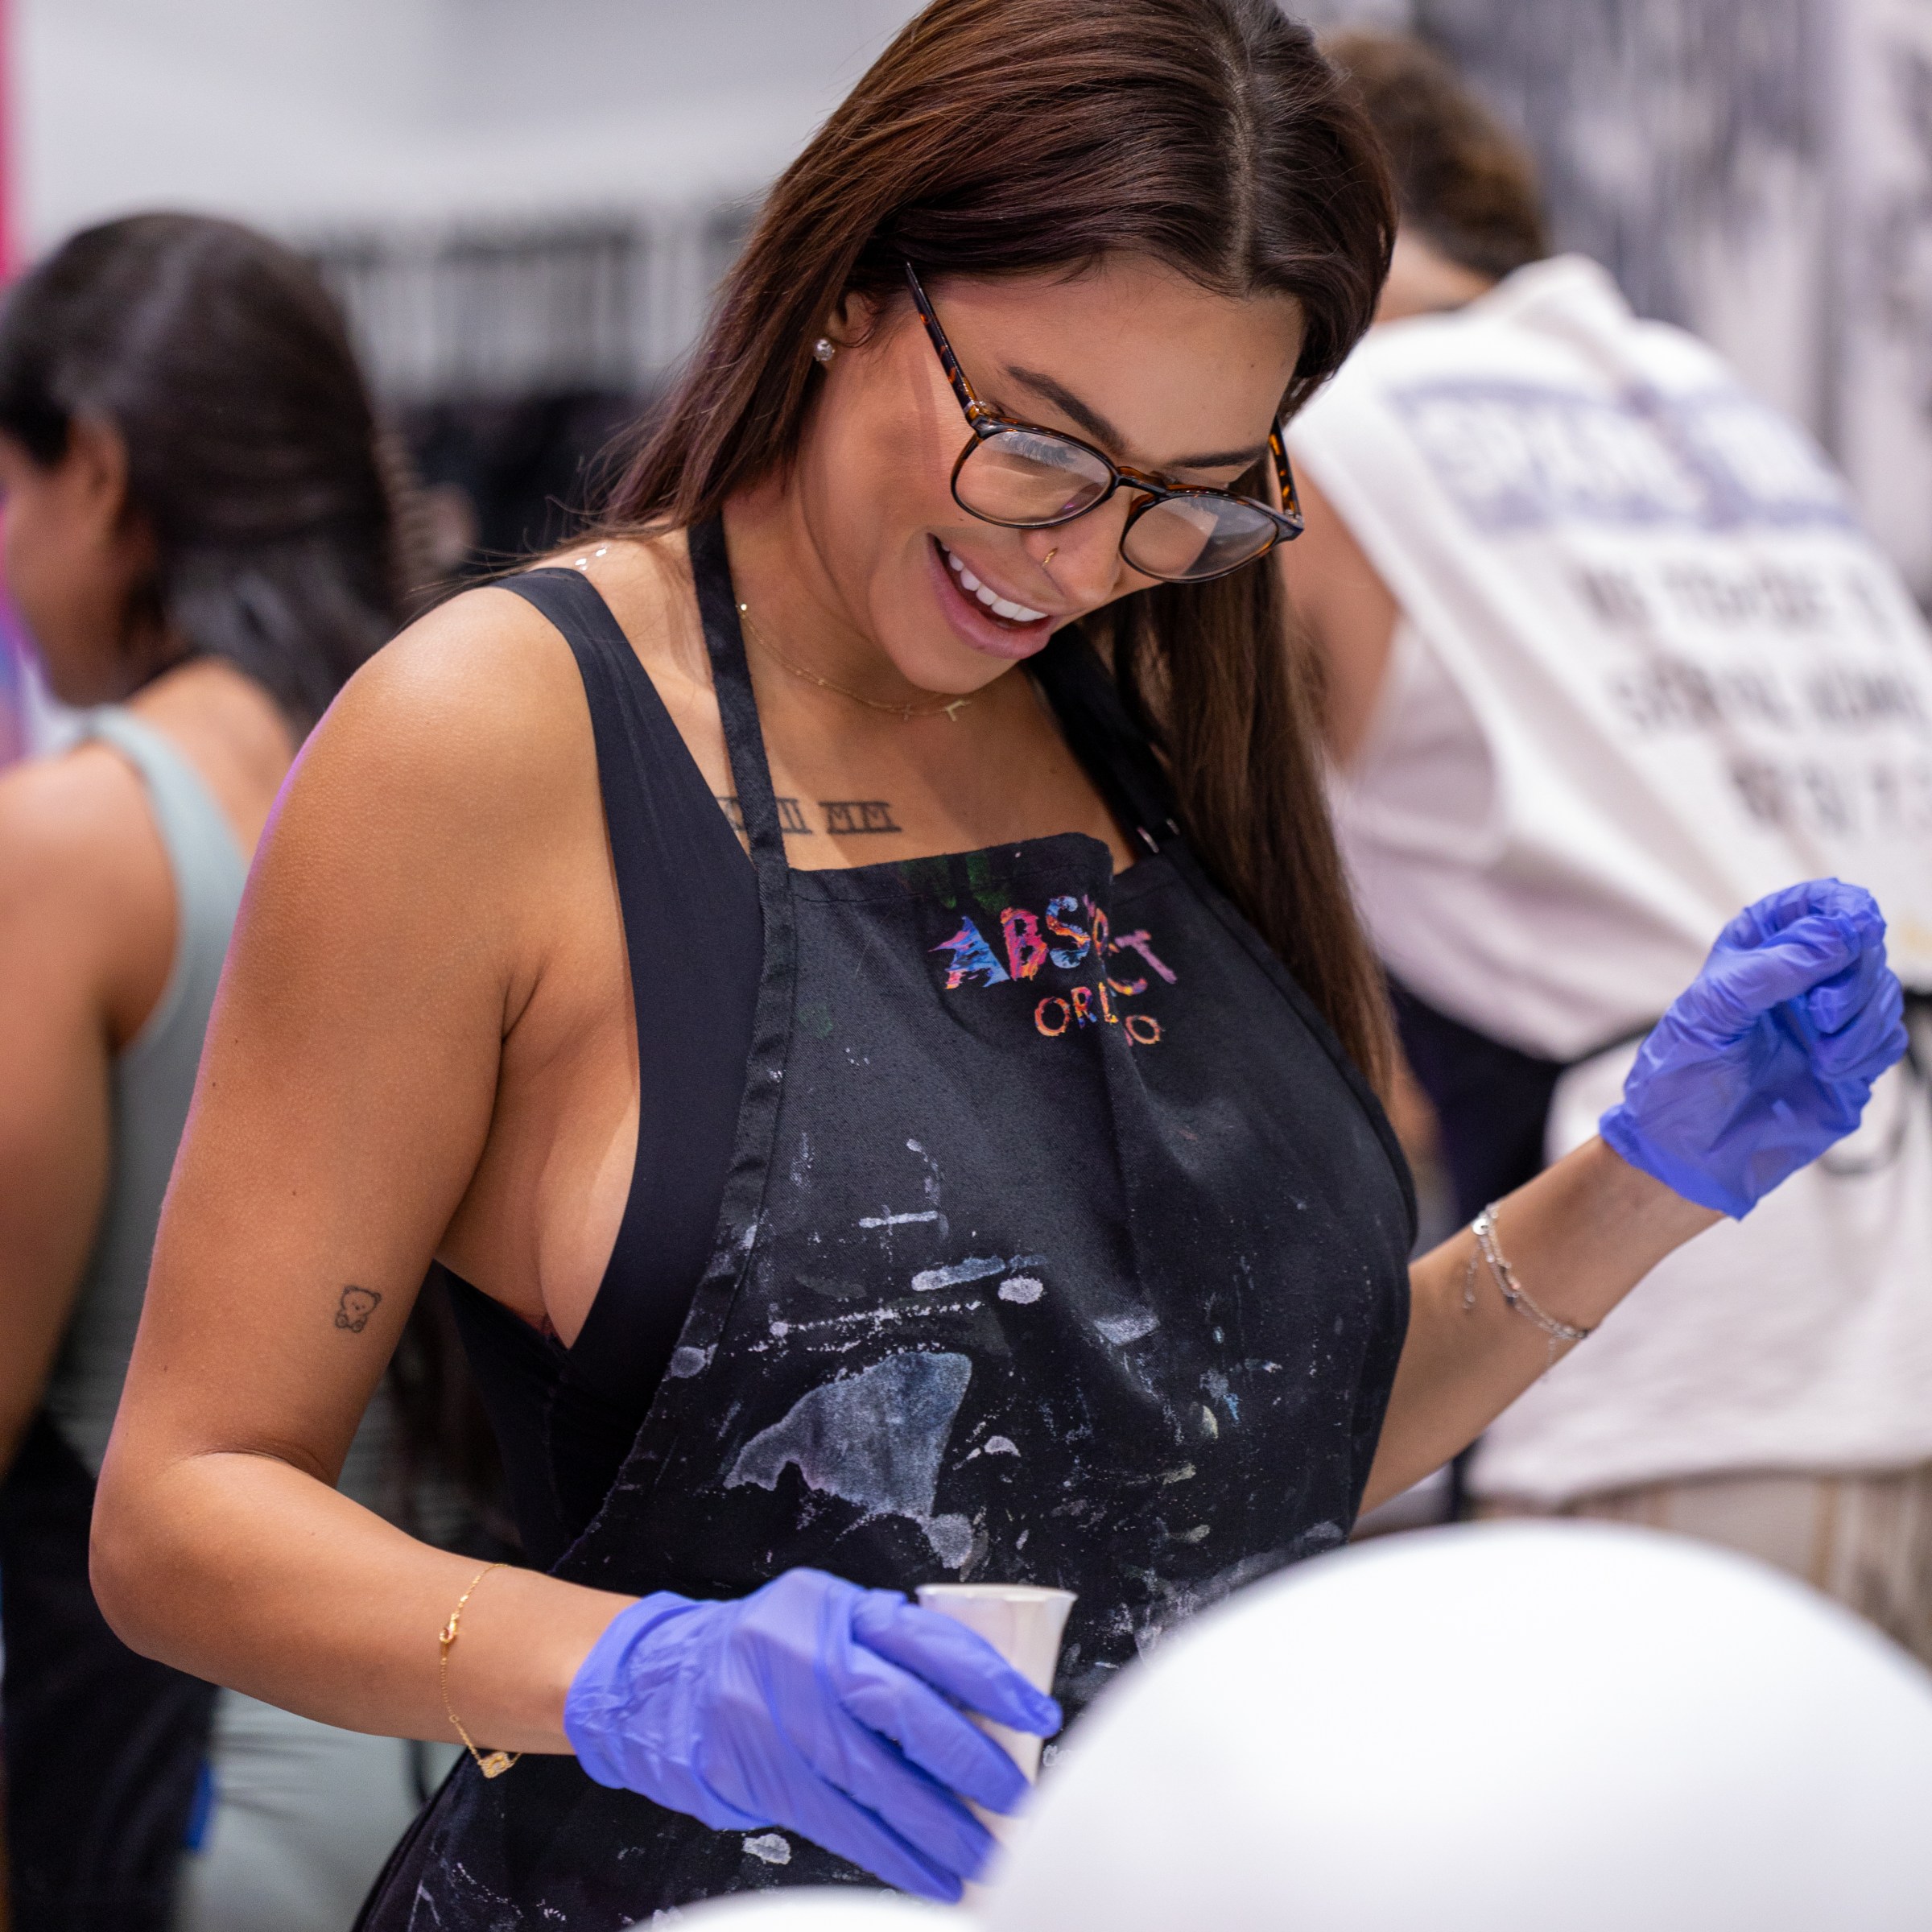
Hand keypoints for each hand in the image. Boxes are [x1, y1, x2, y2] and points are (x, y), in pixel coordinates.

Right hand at [563, 1567, 1060, 1900]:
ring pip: (880, 1784)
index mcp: (841, 1613)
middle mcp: (815, 1664)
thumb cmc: (770, 1644)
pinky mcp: (774, 1782)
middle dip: (972, 1764)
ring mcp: (790, 1727)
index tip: (1037, 1716)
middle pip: (909, 1715)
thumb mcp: (830, 1612)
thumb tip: (978, 1691)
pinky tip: (934, 1877)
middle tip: (1018, 1798)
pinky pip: (846, 1827)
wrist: (674, 1684)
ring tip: (987, 1855)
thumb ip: (892, 1639)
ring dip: (942, 1829)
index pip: (931, 1643)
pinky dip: (896, 1858)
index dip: (991, 1681)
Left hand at [1599, 879, 1907, 1217]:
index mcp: (1759, 950)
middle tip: (1818, 1014)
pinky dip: (1866, 1051)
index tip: (1853, 927)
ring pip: (1882, 993)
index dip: (1844, 908)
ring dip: (1859, 1021)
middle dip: (1852, 977)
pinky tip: (1828, 1070)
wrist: (1689, 1152)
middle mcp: (1798, 978)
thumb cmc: (1682, 1077)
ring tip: (1819, 1053)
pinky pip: (1886, 1039)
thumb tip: (1840, 932)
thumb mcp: (1712, 1012)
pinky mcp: (1849, 1061)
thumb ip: (1773, 969)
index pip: (1818, 902)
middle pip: (1863, 947)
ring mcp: (1826, 1021)